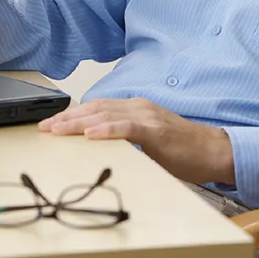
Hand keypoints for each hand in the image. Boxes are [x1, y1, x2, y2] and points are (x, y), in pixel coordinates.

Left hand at [39, 97, 234, 185]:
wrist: (213, 151)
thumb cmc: (182, 150)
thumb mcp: (147, 141)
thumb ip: (126, 139)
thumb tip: (99, 148)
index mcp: (135, 108)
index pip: (96, 108)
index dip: (72, 115)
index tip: (51, 125)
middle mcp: (138, 107)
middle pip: (95, 109)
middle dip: (67, 118)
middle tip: (44, 128)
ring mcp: (147, 116)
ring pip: (105, 115)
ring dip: (78, 123)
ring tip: (57, 130)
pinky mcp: (156, 130)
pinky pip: (126, 128)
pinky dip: (106, 130)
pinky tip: (90, 134)